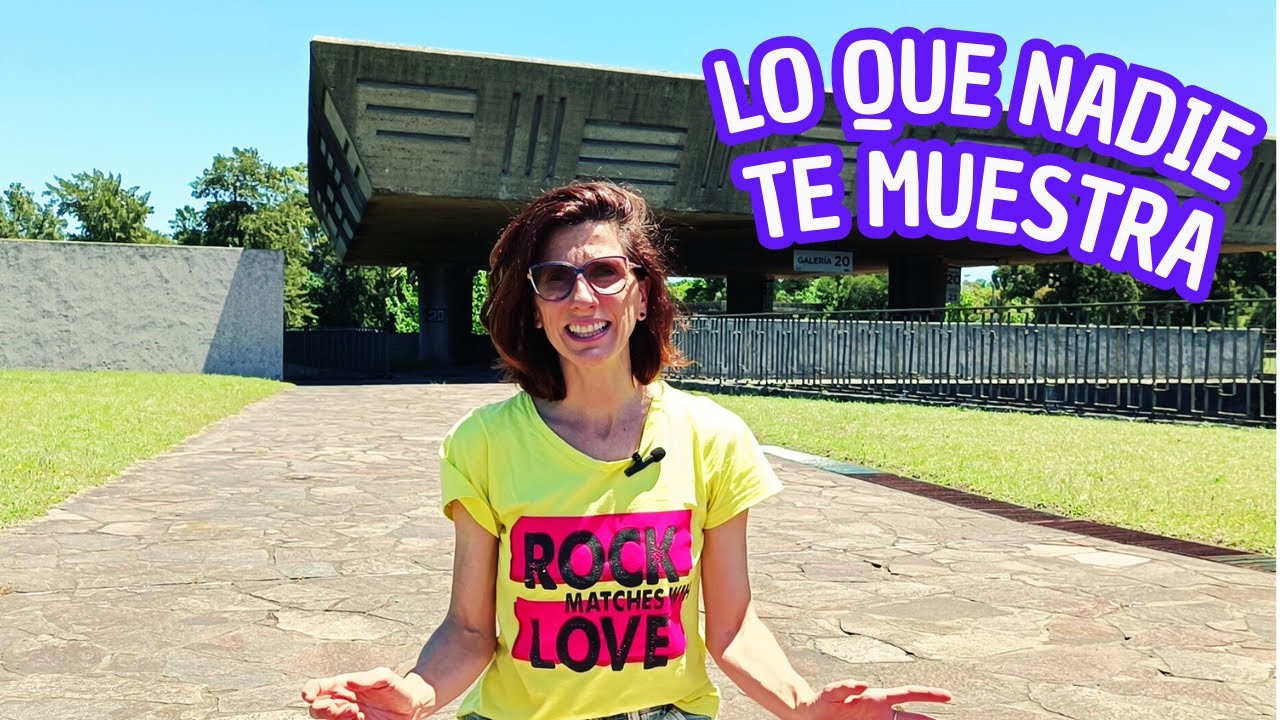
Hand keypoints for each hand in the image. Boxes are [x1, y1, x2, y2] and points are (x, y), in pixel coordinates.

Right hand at [300, 667, 434, 719]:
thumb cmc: (395, 687)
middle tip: (344, 708)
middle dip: (323, 709)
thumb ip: (368, 678)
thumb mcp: (384, 677)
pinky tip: (359, 719)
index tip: (309, 695)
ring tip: (355, 713)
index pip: (319, 688)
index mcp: (343, 686)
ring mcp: (348, 717)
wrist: (412, 705)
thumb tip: (349, 680)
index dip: (309, 690)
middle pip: (317, 709)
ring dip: (336, 718)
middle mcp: (342, 703)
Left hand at [798, 680, 951, 719]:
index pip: (909, 694)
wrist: (810, 716)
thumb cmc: (822, 702)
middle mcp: (882, 712)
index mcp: (877, 698)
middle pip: (912, 718)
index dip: (929, 694)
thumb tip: (862, 685)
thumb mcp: (831, 693)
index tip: (948, 696)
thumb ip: (845, 687)